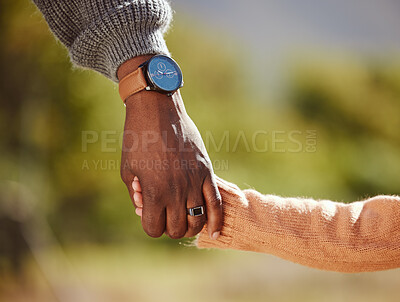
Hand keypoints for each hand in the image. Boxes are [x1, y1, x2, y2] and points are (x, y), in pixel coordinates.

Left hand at [118, 56, 221, 239]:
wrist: (157, 111)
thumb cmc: (137, 140)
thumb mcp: (128, 169)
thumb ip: (136, 195)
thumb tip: (145, 210)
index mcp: (154, 191)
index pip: (154, 229)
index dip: (149, 225)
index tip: (148, 213)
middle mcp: (176, 191)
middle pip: (178, 229)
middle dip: (169, 227)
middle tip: (164, 214)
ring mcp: (194, 182)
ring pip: (198, 221)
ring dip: (190, 226)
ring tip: (185, 220)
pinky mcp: (206, 172)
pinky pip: (216, 203)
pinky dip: (217, 221)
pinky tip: (214, 232)